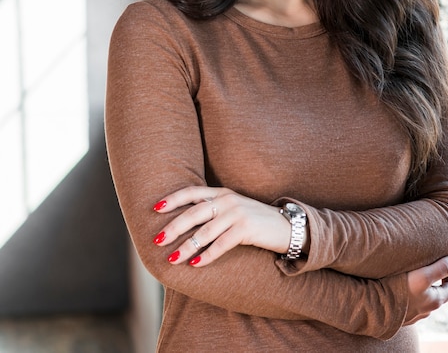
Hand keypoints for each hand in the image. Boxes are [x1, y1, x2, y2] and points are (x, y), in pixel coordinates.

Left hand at [152, 186, 291, 266]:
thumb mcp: (232, 209)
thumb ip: (212, 210)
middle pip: (194, 212)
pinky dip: (207, 255)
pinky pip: (221, 244)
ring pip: (205, 231)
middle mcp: (228, 200)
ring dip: (187, 246)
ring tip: (172, 259)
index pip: (192, 192)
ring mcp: (237, 213)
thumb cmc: (254, 221)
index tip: (155, 208)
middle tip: (158, 240)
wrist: (284, 226)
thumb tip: (182, 223)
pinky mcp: (246, 228)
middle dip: (174, 227)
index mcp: (222, 193)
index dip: (173, 199)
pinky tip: (196, 264)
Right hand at [403, 253, 447, 324]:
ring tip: (413, 273)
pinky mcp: (401, 315)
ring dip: (423, 287)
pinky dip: (410, 294)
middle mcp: (427, 311)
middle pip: (438, 294)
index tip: (443, 261)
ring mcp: (413, 315)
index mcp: (435, 301)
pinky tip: (400, 286)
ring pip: (424, 299)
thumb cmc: (399, 290)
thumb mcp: (423, 276)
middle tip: (428, 264)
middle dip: (436, 279)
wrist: (374, 308)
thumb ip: (441, 267)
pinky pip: (410, 303)